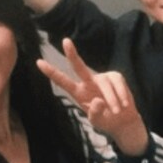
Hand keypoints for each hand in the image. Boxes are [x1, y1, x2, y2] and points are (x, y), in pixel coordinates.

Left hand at [37, 38, 148, 154]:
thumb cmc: (106, 120)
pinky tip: (123, 104)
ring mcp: (102, 78)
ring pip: (105, 84)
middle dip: (72, 54)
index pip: (63, 81)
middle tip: (65, 41)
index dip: (51, 72)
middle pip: (79, 67)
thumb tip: (98, 101)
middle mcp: (88, 82)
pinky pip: (118, 84)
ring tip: (117, 110)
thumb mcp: (97, 121)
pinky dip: (121, 95)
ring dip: (112, 100)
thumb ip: (95, 113)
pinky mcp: (115, 76)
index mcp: (78, 93)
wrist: (123, 120)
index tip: (38, 62)